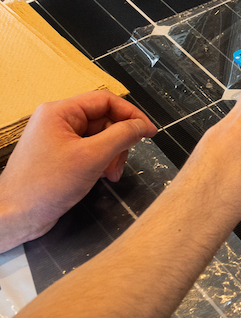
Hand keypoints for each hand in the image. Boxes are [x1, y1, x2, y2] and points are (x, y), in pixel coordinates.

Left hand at [0, 91, 155, 250]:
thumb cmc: (46, 185)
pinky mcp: (59, 157)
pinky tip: (102, 177)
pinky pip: (89, 151)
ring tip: (110, 174)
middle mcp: (58, 121)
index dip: (131, 114)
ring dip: (112, 154)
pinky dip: (101, 162)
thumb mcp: (92, 157)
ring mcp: (58, 139)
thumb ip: (122, 136)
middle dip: (119, 141)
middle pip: (104, 119)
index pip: (106, 100)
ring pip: (100, 137)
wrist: (15, 216)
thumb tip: (143, 126)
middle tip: (121, 163)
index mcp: (60, 112)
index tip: (149, 133)